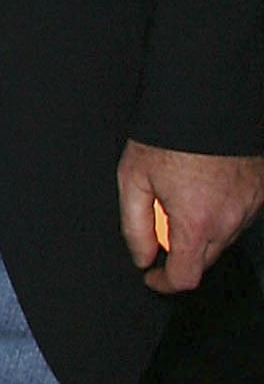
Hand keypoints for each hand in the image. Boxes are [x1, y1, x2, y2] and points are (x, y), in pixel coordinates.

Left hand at [117, 141, 263, 292]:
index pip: (185, 278)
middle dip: (181, 256)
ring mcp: (251, 206)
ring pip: (224, 238)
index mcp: (197, 223)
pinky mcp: (261, 191)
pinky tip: (204, 190)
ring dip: (202, 233)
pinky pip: (240, 216)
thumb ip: (135, 227)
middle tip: (161, 231)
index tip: (151, 276)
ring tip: (182, 199)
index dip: (163, 283)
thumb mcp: (133, 180)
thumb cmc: (169, 136)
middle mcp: (231, 220)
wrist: (208, 100)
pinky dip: (221, 214)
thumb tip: (143, 257)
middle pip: (205, 261)